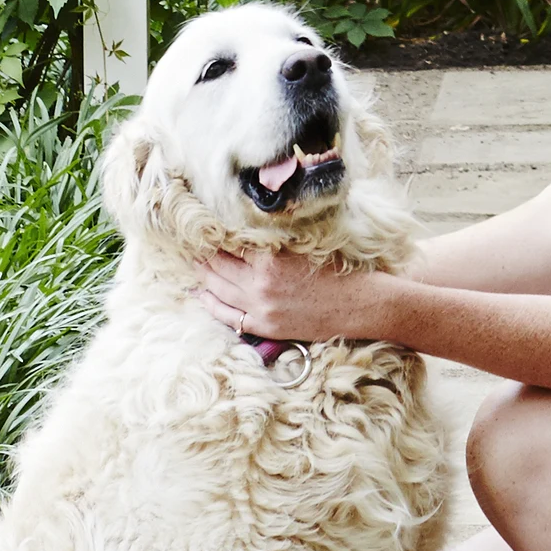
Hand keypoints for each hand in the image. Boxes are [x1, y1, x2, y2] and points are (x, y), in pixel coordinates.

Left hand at [193, 246, 393, 348]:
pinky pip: (227, 315)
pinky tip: (200, 294)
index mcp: (271, 259)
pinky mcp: (264, 326)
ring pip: (219, 288)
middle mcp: (261, 284)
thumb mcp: (304, 246)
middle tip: (192, 240)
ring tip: (194, 261)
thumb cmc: (337, 270)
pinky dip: (210, 303)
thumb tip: (245, 228)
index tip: (205, 224)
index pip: (231, 242)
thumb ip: (273, 240)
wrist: (359, 305)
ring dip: (203, 274)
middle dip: (204, 251)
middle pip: (219, 264)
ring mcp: (261, 307)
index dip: (216, 233)